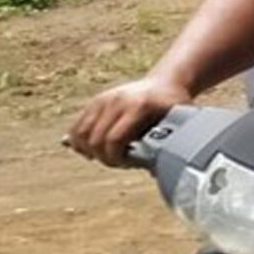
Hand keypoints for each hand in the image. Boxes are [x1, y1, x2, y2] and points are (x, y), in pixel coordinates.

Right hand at [64, 77, 192, 167]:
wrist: (166, 83)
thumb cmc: (173, 107)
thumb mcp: (177, 124)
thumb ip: (168, 145)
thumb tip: (160, 169)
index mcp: (138, 106)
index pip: (114, 140)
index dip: (116, 159)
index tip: (127, 164)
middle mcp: (117, 100)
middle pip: (95, 139)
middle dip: (104, 157)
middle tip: (119, 162)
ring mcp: (104, 99)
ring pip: (81, 133)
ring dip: (89, 151)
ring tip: (107, 155)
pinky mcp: (96, 101)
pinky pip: (77, 126)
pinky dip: (80, 142)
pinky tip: (94, 149)